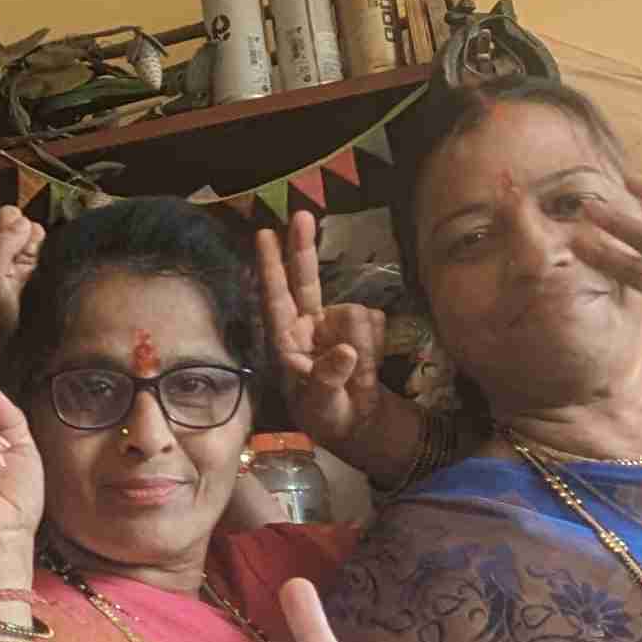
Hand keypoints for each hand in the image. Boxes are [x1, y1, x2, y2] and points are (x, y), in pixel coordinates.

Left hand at [0, 126, 40, 374]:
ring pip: (13, 214)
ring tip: (14, 267)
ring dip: (17, 235)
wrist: (5, 345)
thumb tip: (20, 220)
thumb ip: (1, 246)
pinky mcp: (27, 250)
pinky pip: (36, 232)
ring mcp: (1, 241)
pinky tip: (29, 265)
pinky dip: (35, 246)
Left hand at [257, 212, 402, 453]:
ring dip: (365, 346)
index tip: (264, 235)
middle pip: (305, 280)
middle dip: (303, 249)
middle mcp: (309, 326)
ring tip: (359, 378)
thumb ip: (329, 378)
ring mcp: (337, 325)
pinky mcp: (365, 329)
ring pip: (356, 314)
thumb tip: (343, 350)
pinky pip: (376, 322)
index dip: (271, 268)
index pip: (275, 299)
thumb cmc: (328, 419)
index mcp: (287, 341)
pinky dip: (377, 346)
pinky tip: (370, 368)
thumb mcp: (323, 406)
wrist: (361, 427)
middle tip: (301, 215)